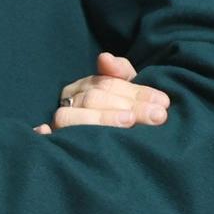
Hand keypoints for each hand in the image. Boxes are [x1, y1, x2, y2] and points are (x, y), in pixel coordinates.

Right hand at [34, 52, 169, 133]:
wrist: (109, 155)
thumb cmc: (124, 115)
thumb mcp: (127, 94)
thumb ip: (121, 72)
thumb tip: (105, 57)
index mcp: (85, 86)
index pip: (109, 83)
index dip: (138, 92)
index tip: (163, 103)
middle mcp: (69, 101)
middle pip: (94, 98)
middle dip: (129, 106)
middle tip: (157, 116)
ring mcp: (58, 122)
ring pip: (72, 116)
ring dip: (103, 118)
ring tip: (129, 122)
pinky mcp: (54, 141)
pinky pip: (49, 135)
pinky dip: (50, 133)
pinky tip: (55, 133)